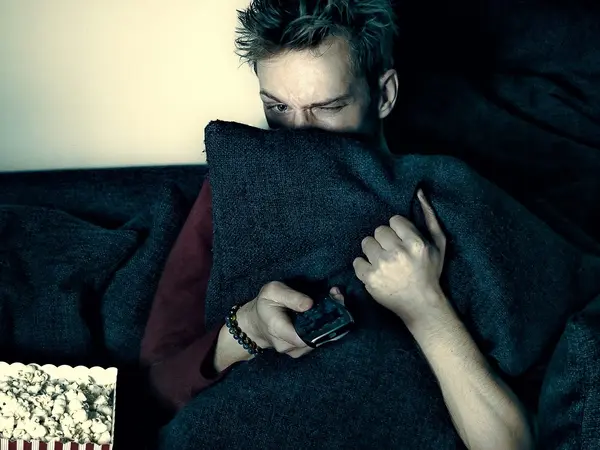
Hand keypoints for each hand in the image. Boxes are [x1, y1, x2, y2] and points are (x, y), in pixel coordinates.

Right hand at [236, 282, 344, 357]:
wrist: (256, 323)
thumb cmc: (264, 304)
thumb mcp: (272, 291)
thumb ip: (290, 297)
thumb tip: (310, 304)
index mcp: (278, 330)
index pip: (305, 336)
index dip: (323, 322)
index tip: (333, 302)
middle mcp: (288, 346)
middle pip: (316, 337)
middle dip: (331, 317)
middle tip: (337, 296)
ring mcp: (296, 351)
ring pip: (320, 340)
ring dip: (331, 321)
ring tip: (334, 300)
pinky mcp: (302, 350)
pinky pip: (317, 341)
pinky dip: (326, 327)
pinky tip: (328, 311)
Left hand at [353, 189, 446, 325]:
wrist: (421, 304)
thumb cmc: (430, 271)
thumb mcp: (438, 243)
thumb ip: (429, 217)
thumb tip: (419, 192)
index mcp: (415, 243)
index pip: (393, 221)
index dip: (397, 231)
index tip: (402, 242)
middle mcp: (398, 253)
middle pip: (378, 231)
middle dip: (384, 240)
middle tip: (392, 252)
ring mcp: (382, 266)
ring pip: (366, 243)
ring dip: (373, 251)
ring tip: (384, 262)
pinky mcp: (370, 279)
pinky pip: (357, 262)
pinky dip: (364, 266)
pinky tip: (376, 272)